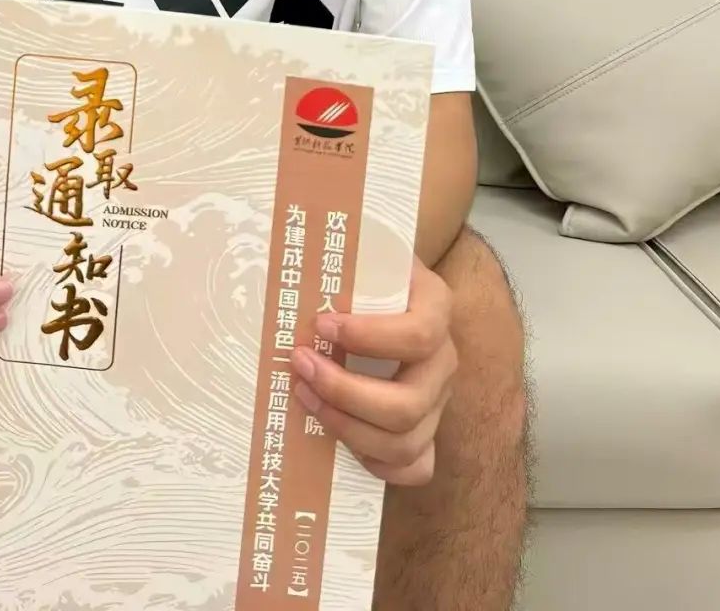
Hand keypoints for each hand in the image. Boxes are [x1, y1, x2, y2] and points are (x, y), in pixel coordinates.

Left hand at [290, 256, 456, 485]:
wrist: (390, 282)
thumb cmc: (367, 270)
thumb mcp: (363, 253)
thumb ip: (339, 258)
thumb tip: (275, 258)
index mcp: (436, 308)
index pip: (418, 334)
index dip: (368, 336)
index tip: (321, 323)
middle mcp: (445, 358)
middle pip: (408, 402)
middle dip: (344, 392)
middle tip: (300, 366)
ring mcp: (439, 399)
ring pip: (406, 440)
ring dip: (346, 427)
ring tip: (305, 399)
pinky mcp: (428, 429)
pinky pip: (416, 466)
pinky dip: (377, 465)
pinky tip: (338, 440)